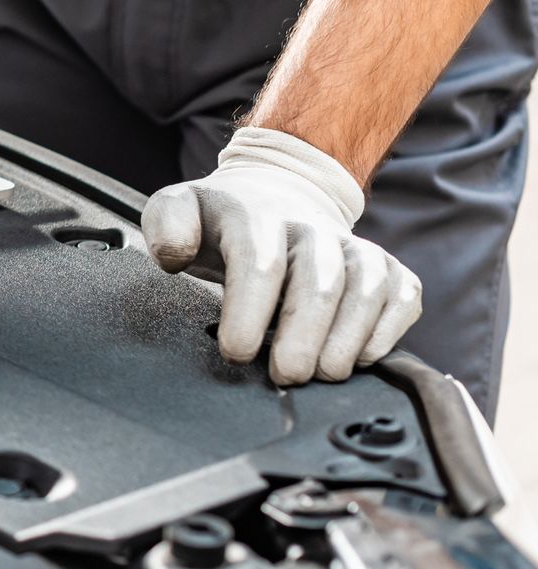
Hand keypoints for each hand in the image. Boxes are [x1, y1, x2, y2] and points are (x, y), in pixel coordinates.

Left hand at [142, 127, 421, 384]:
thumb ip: (167, 225)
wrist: (276, 193)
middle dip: (304, 335)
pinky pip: (402, 296)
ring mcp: (353, 246)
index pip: (259, 262)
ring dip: (348, 339)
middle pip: (320, 281)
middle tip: (285, 375)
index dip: (250, 311)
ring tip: (323, 374)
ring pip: (367, 289)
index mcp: (255, 214)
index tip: (236, 351)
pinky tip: (360, 357)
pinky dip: (386, 331)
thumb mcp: (179, 209)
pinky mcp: (387, 267)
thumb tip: (174, 254)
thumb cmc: (224, 219)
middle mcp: (311, 228)